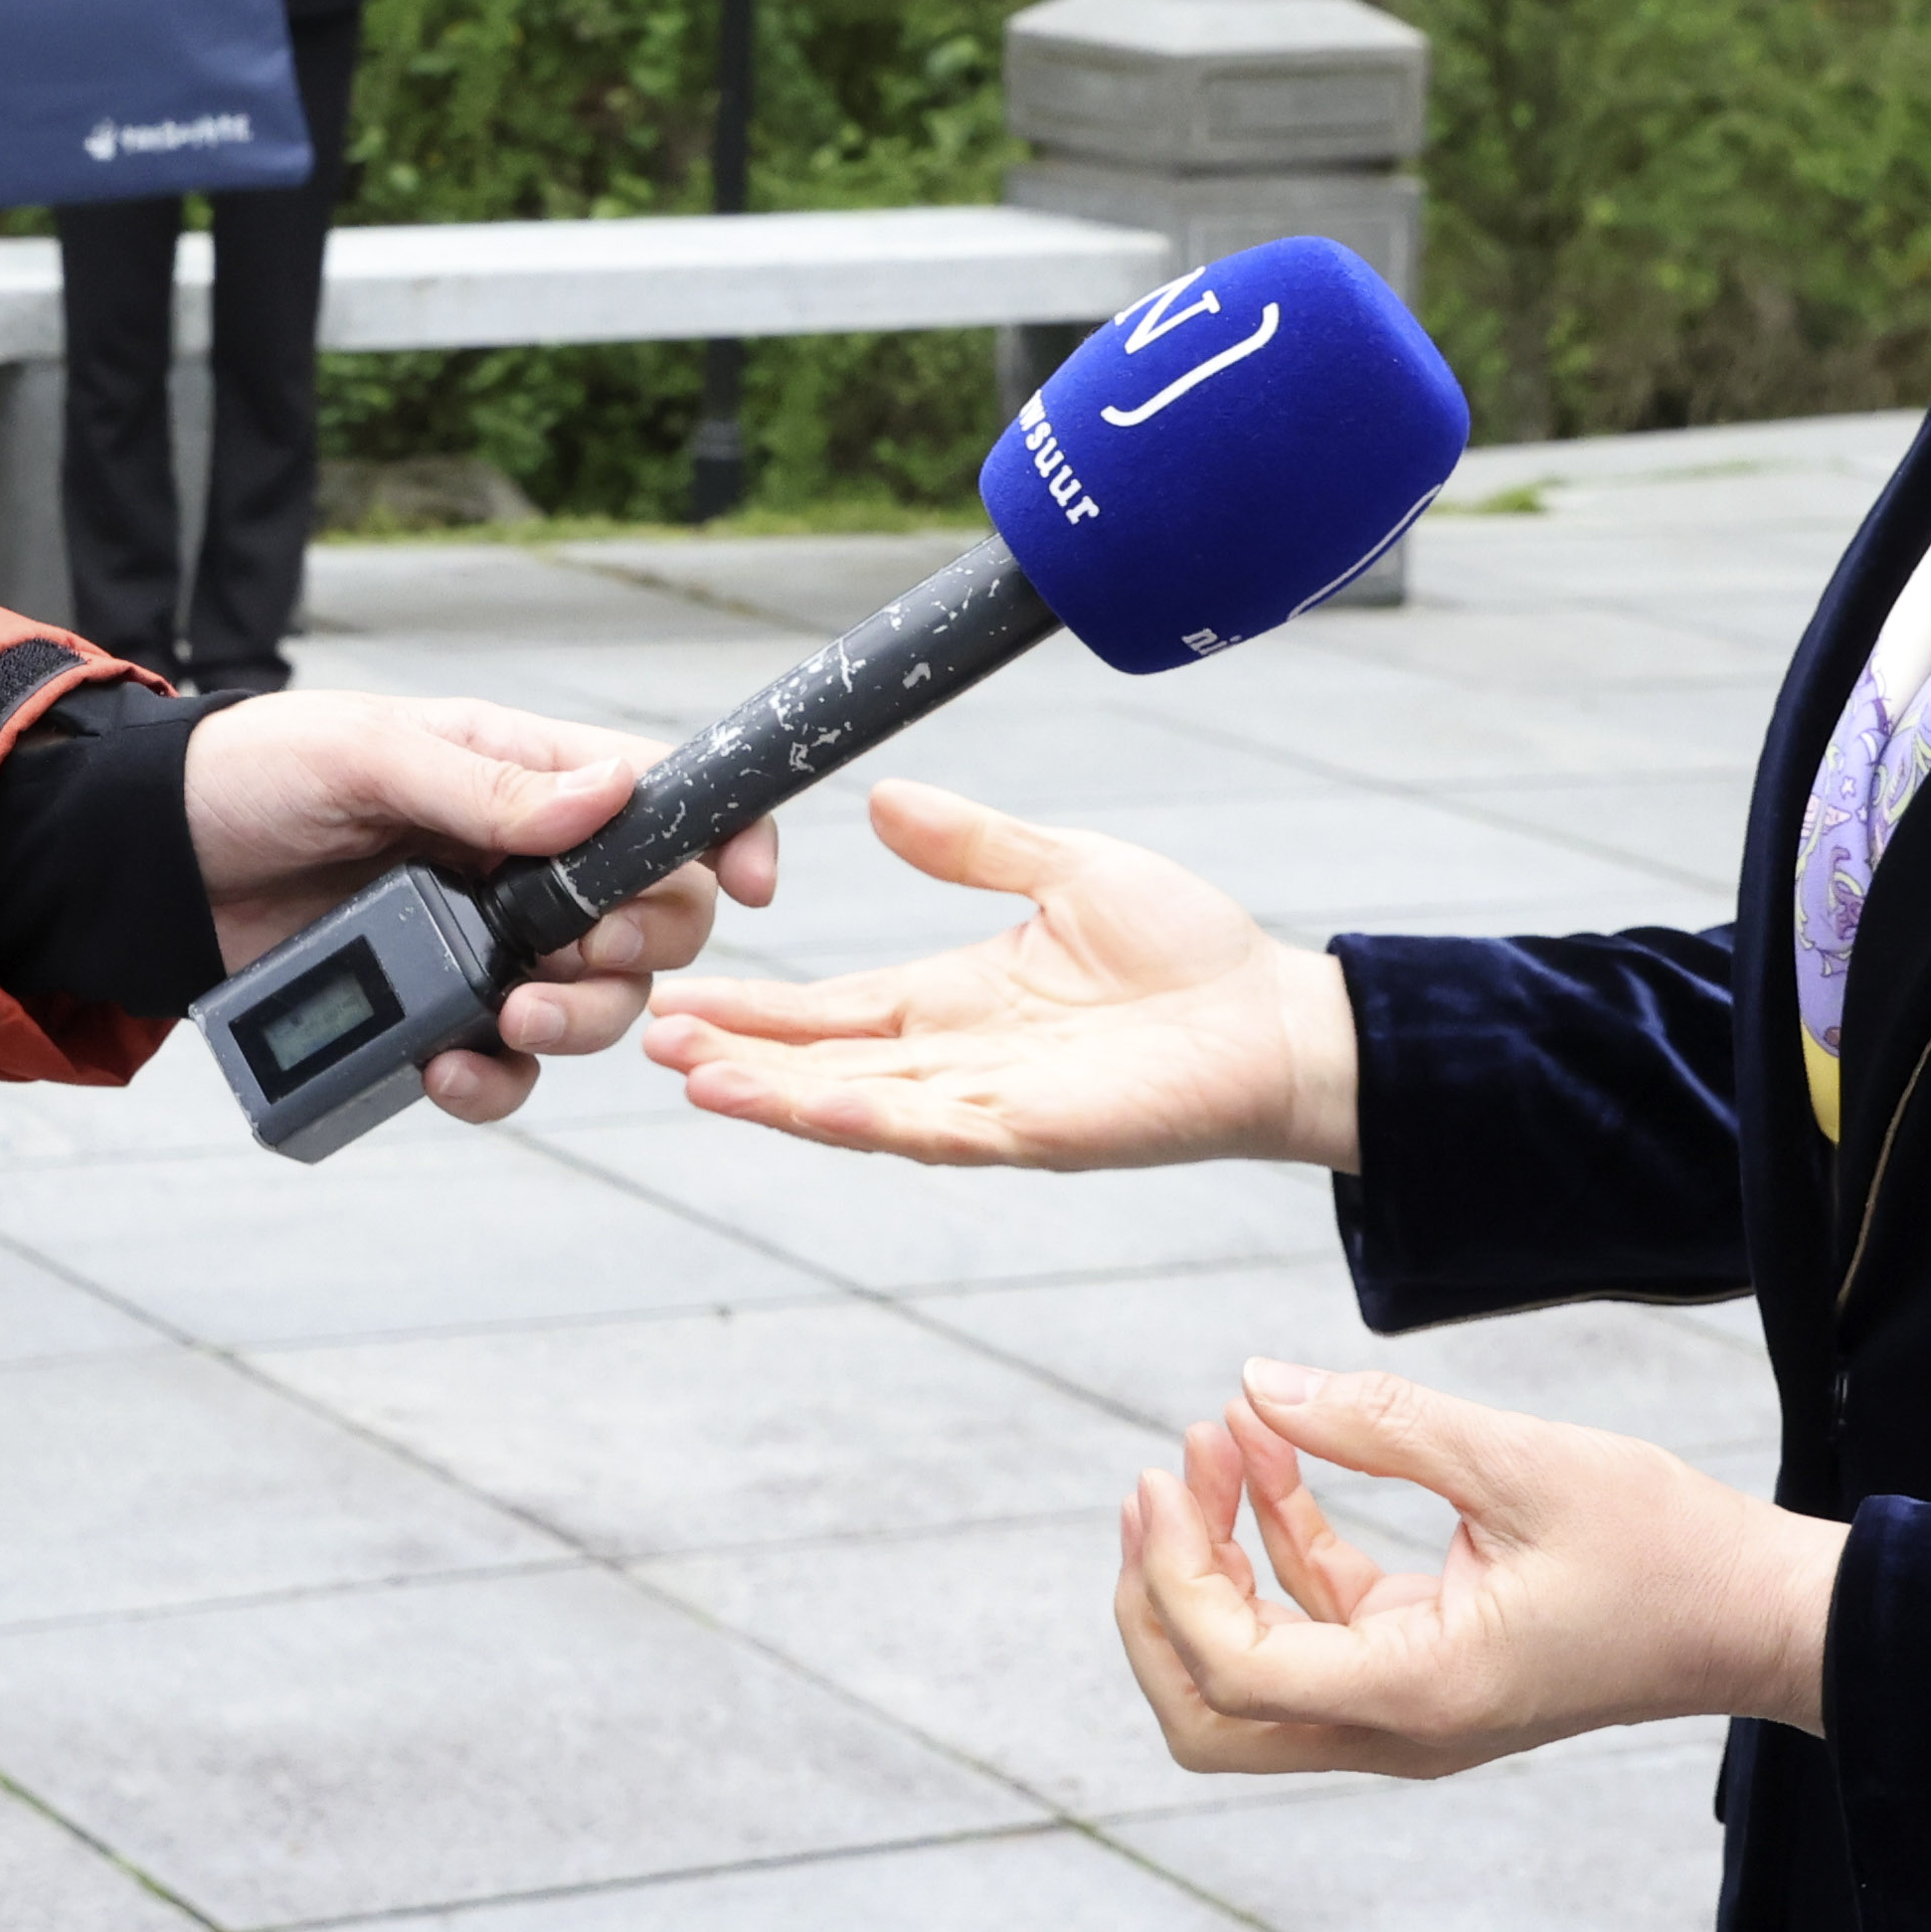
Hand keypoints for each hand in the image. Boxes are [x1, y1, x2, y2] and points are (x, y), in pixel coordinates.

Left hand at [176, 687, 770, 1123]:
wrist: (151, 862)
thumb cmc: (256, 775)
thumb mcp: (365, 757)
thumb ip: (483, 786)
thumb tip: (611, 793)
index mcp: (526, 777)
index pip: (660, 803)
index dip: (724, 838)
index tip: (752, 881)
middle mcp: (526, 867)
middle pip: (652, 922)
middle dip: (641, 949)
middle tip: (572, 954)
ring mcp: (484, 946)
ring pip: (593, 1006)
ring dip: (576, 1022)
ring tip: (506, 1015)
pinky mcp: (431, 1013)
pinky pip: (502, 1067)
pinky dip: (491, 1080)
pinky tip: (446, 1067)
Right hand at [641, 777, 1363, 1170]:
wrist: (1281, 1019)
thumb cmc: (1187, 952)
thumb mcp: (1063, 870)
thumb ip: (973, 844)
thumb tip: (883, 799)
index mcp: (951, 999)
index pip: (828, 1008)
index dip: (753, 1006)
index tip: (678, 992)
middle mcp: (955, 1060)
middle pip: (818, 1064)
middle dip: (735, 1056)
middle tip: (649, 1035)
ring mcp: (990, 1103)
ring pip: (857, 1106)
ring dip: (776, 1096)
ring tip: (696, 1078)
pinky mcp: (1038, 1132)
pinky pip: (938, 1130)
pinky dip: (868, 1120)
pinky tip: (811, 1106)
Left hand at [1113, 1361, 1840, 1779]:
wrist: (1762, 1615)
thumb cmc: (1666, 1548)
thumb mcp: (1520, 1463)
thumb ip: (1381, 1425)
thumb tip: (1254, 1384)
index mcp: (1416, 1694)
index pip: (1231, 1672)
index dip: (1173, 1576)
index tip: (1169, 1471)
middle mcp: (1399, 1726)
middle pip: (1208, 1715)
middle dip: (1159, 1601)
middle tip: (1156, 1484)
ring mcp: (1409, 1709)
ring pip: (1251, 1675)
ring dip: (1217, 1560)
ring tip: (1220, 1433)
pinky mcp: (1426, 1671)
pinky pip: (1315, 1627)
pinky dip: (1280, 1548)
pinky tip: (1273, 1453)